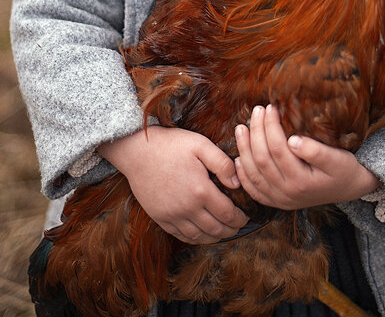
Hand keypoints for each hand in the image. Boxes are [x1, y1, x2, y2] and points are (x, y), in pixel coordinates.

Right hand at [99, 126, 247, 243]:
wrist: (138, 151)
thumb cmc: (171, 145)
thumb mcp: (200, 145)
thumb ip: (222, 163)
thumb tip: (237, 183)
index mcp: (200, 191)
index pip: (227, 214)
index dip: (240, 218)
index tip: (246, 215)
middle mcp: (187, 208)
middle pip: (216, 229)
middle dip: (231, 229)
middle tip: (238, 226)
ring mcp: (172, 215)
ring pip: (199, 236)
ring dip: (215, 237)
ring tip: (223, 231)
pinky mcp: (160, 218)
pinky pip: (181, 236)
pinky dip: (195, 238)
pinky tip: (201, 233)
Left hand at [234, 104, 378, 209]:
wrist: (349, 189)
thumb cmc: (343, 169)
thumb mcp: (338, 159)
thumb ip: (316, 151)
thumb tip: (293, 140)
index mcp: (301, 182)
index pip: (277, 149)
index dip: (270, 126)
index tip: (270, 107)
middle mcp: (287, 194)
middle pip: (262, 159)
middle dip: (256, 132)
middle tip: (257, 110)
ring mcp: (279, 200)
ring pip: (252, 174)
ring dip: (244, 150)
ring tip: (241, 128)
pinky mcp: (275, 202)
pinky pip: (253, 190)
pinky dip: (243, 174)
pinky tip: (238, 158)